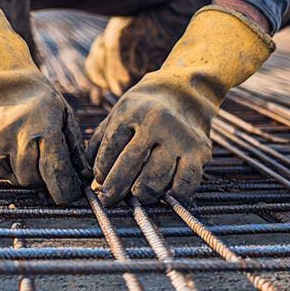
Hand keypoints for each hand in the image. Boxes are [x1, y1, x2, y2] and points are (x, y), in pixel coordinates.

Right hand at [0, 0, 87, 203]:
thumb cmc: (37, 97)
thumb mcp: (63, 114)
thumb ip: (74, 147)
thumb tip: (84, 177)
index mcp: (43, 127)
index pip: (55, 171)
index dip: (63, 190)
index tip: (67, 197)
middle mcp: (15, 135)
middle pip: (30, 179)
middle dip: (38, 176)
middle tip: (37, 157)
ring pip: (7, 177)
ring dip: (14, 168)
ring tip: (16, 144)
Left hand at [91, 6, 272, 204]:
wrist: (185, 91)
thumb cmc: (144, 108)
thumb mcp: (118, 113)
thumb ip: (100, 141)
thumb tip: (89, 175)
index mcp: (132, 111)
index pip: (111, 148)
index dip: (102, 170)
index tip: (100, 182)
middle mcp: (157, 122)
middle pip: (131, 165)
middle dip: (116, 188)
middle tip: (109, 199)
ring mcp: (180, 137)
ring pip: (156, 178)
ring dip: (142, 194)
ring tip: (136, 196)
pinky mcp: (200, 151)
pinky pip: (185, 183)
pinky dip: (172, 195)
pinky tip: (164, 195)